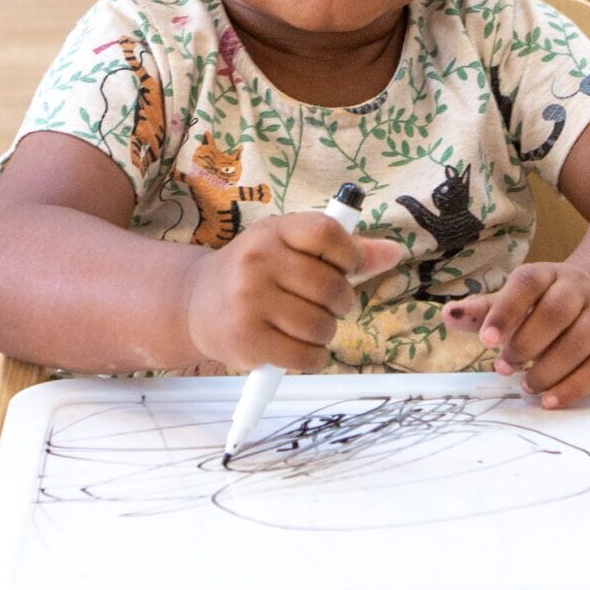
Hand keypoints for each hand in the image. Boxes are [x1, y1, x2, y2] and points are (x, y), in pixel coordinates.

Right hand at [182, 213, 404, 372]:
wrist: (194, 302)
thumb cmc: (256, 272)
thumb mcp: (291, 248)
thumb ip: (343, 250)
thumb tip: (395, 253)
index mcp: (274, 231)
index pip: (327, 232)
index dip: (350, 254)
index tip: (348, 268)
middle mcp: (258, 261)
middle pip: (332, 286)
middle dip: (341, 302)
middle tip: (327, 305)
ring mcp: (249, 301)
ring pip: (321, 325)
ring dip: (325, 333)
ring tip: (308, 327)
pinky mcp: (246, 340)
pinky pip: (304, 356)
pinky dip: (313, 359)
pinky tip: (301, 351)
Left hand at [444, 263, 589, 407]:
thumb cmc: (540, 311)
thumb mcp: (511, 306)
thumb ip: (482, 313)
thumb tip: (449, 315)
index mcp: (549, 274)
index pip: (527, 283)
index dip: (505, 310)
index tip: (486, 340)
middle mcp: (580, 288)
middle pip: (556, 312)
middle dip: (526, 345)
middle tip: (505, 367)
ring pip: (579, 341)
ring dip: (547, 369)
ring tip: (526, 386)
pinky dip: (574, 387)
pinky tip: (550, 400)